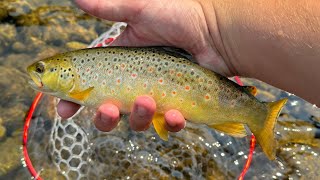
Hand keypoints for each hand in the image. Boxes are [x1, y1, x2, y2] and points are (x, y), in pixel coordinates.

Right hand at [57, 0, 227, 131]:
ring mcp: (157, 97)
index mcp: (121, 63)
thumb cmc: (179, 16)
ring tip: (148, 101)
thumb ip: (109, 8)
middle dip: (104, 117)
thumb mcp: (140, 9)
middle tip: (108, 109)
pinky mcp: (179, 106)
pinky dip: (171, 123)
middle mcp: (135, 83)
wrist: (216, 32)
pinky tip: (177, 113)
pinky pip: (170, 124)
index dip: (74, 99)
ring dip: (138, 117)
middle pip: (110, 111)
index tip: (63, 110)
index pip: (90, 84)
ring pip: (138, 121)